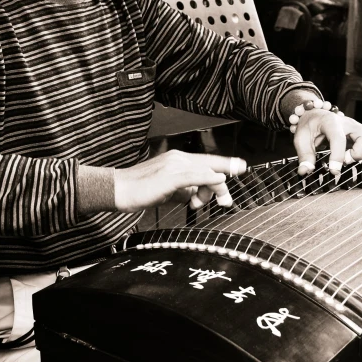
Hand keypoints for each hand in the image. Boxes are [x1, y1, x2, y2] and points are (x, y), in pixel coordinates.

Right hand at [114, 151, 246, 212]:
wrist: (119, 190)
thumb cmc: (142, 190)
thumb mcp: (170, 190)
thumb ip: (186, 189)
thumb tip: (199, 194)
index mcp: (178, 159)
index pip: (207, 160)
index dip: (226, 163)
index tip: (241, 167)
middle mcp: (178, 158)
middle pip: (210, 166)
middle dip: (222, 184)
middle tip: (225, 201)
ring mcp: (174, 166)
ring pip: (205, 172)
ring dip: (212, 189)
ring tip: (198, 203)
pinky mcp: (169, 176)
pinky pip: (194, 176)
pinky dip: (208, 178)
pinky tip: (217, 180)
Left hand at [292, 109, 361, 176]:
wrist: (315, 113)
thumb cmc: (309, 127)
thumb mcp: (301, 138)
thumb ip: (304, 155)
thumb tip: (305, 172)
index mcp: (331, 121)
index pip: (338, 137)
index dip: (337, 155)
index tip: (333, 171)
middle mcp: (349, 123)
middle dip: (360, 152)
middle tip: (349, 161)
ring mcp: (359, 127)